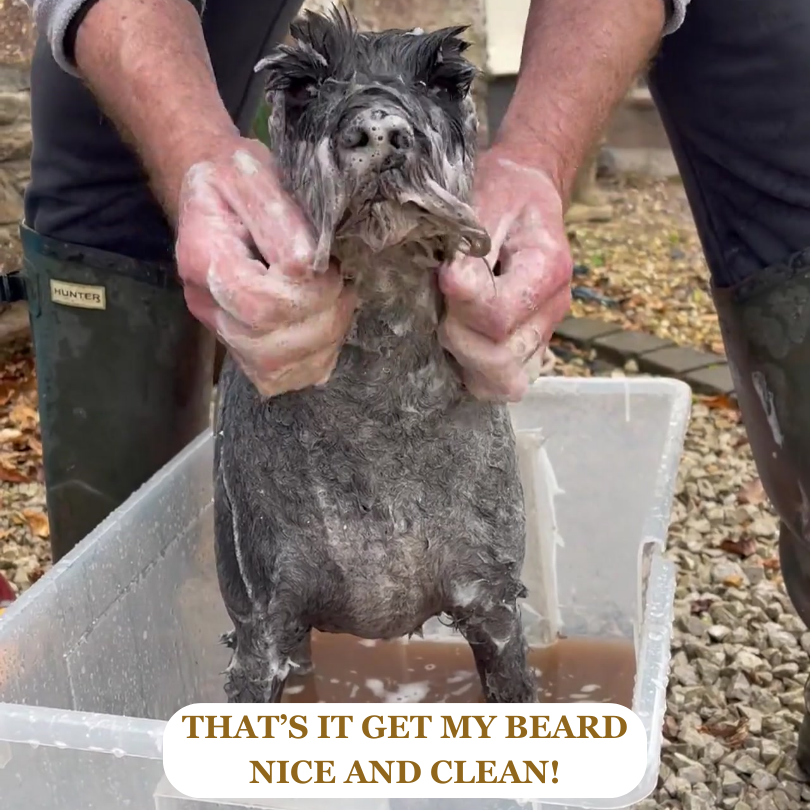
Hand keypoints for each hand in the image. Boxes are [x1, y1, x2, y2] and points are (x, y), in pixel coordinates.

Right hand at [175, 138, 357, 396]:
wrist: (217, 193)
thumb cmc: (237, 178)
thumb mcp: (255, 173)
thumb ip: (280, 216)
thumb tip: (309, 264)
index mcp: (202, 257)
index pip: (258, 304)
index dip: (305, 294)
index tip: (327, 264)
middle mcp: (207, 305)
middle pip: (269, 346)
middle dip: (322, 318)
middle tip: (340, 280)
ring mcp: (223, 331)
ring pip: (277, 370)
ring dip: (324, 340)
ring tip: (337, 299)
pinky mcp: (244, 346)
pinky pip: (281, 377)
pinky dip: (314, 358)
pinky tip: (325, 323)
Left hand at [437, 148, 572, 401]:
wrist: (528, 192)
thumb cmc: (502, 192)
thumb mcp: (484, 200)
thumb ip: (470, 244)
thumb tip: (453, 284)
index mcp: (548, 268)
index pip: (499, 316)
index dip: (462, 306)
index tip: (445, 278)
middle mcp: (554, 308)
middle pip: (501, 358)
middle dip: (459, 338)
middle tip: (443, 306)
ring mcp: (545, 333)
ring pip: (505, 381)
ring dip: (467, 360)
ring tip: (454, 324)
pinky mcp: (532, 347)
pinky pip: (505, 383)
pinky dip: (478, 372)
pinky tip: (465, 343)